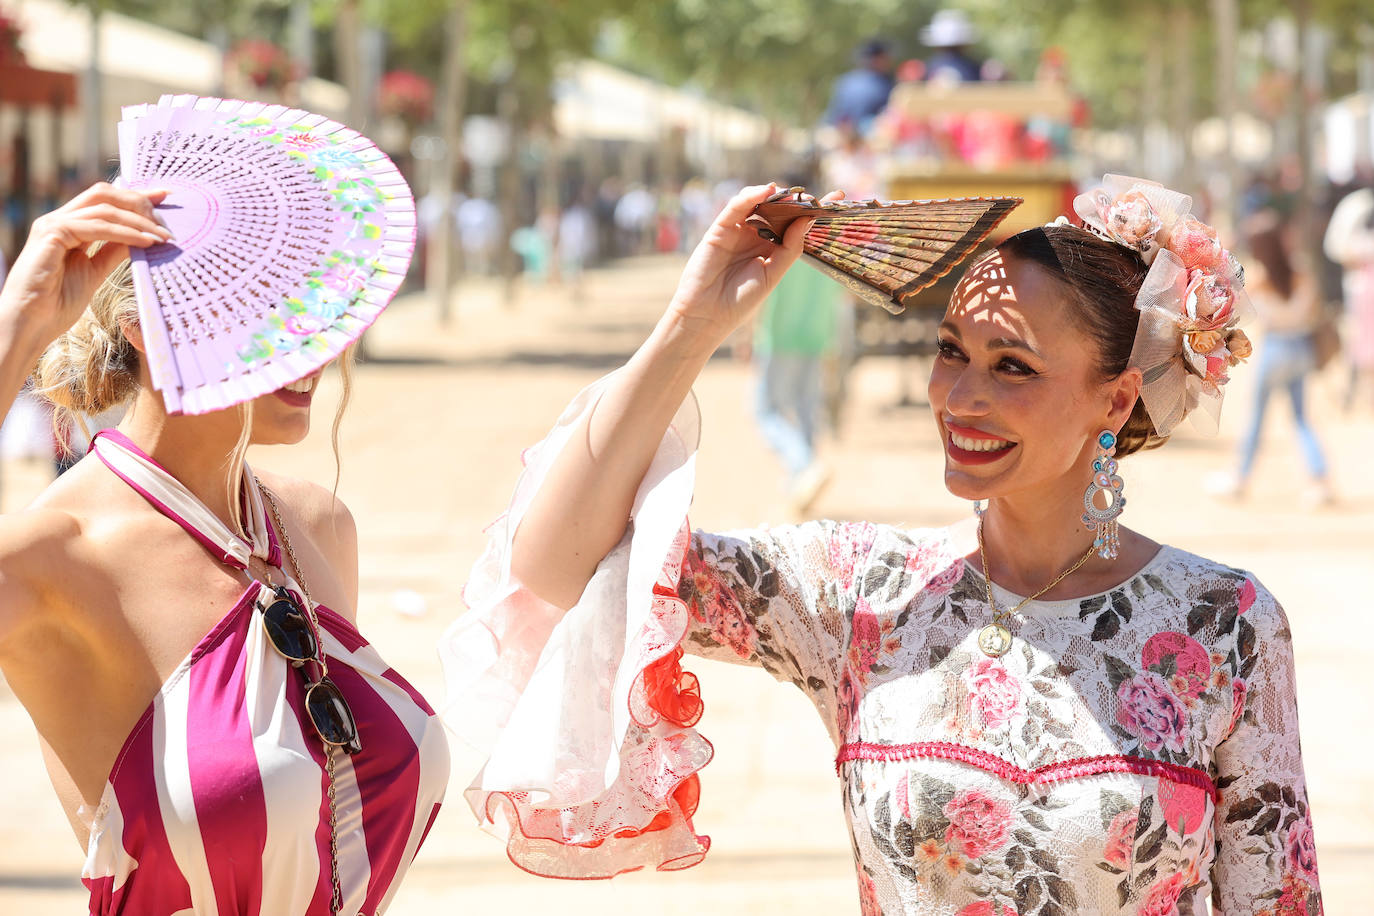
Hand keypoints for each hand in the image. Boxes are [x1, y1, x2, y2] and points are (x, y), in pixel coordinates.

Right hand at [0, 182, 169, 350]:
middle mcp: (59, 220)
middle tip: (167, 219)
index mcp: (69, 227)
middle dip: (139, 201)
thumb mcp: (94, 273)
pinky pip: (97, 227)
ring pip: (104, 208)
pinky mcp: (51, 234)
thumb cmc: (56, 303)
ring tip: (164, 236)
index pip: (105, 200)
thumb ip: (112, 252)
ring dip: (139, 221)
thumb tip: (140, 237)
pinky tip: (147, 242)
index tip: (165, 195)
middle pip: (104, 194)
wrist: (30, 324)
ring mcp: (53, 224)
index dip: (136, 196)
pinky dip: (125, 233)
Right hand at [666, 183, 843, 346]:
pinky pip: (736, 207)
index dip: (814, 210)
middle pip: (780, 210)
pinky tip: (766, 191)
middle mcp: (756, 236)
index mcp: (772, 249)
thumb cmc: (740, 300)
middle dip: (797, 200)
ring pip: (759, 203)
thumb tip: (808, 219)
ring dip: (776, 196)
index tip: (838, 196)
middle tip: (814, 197)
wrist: (707, 314)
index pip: (796, 224)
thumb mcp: (773, 275)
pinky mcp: (720, 228)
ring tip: (792, 195)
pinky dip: (751, 196)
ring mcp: (739, 230)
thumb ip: (790, 248)